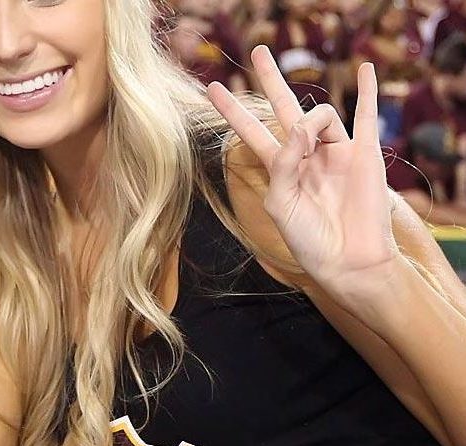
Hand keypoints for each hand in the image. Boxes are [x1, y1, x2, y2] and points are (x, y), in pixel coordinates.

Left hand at [206, 45, 396, 302]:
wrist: (347, 260)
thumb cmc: (309, 239)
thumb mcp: (281, 202)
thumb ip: (283, 163)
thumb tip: (300, 125)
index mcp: (279, 168)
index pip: (251, 132)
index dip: (232, 111)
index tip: (211, 88)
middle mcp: (305, 155)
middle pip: (283, 108)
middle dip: (269, 80)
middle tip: (256, 52)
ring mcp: (335, 152)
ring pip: (319, 116)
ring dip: (311, 121)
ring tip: (311, 140)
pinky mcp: (364, 154)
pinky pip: (366, 115)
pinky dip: (367, 91)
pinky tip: (364, 68)